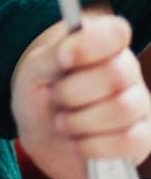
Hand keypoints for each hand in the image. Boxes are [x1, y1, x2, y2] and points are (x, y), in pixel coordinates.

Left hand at [10, 3, 150, 178]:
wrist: (42, 134)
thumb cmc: (43, 92)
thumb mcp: (37, 69)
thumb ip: (54, 55)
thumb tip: (68, 50)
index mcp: (104, 43)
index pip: (116, 32)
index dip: (91, 44)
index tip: (63, 58)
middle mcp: (127, 70)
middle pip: (115, 74)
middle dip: (73, 91)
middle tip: (55, 97)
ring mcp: (139, 104)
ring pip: (122, 109)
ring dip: (80, 121)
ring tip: (62, 122)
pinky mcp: (142, 139)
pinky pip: (130, 142)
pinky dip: (94, 146)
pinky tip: (78, 143)